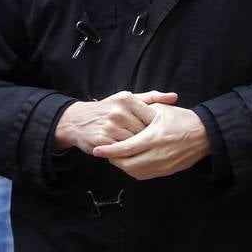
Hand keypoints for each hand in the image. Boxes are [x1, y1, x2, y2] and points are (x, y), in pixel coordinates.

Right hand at [53, 90, 177, 153]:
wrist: (77, 121)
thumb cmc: (107, 110)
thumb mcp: (127, 99)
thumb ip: (152, 98)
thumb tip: (174, 97)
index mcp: (127, 99)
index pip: (151, 116)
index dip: (156, 127)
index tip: (158, 132)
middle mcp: (118, 111)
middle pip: (144, 131)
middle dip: (148, 138)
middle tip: (150, 143)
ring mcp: (110, 127)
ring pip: (135, 143)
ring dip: (138, 148)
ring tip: (140, 149)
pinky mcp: (103, 141)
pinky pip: (122, 151)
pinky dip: (127, 154)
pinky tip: (129, 153)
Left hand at [91, 103, 210, 179]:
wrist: (204, 135)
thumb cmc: (181, 119)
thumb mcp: (160, 110)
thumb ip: (140, 113)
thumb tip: (122, 117)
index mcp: (153, 137)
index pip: (125, 148)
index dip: (109, 150)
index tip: (96, 150)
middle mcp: (157, 154)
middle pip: (127, 164)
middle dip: (113, 160)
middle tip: (106, 153)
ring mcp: (162, 165)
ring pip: (134, 172)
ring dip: (123, 166)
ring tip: (117, 156)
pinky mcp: (166, 171)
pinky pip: (144, 175)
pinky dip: (134, 170)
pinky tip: (131, 161)